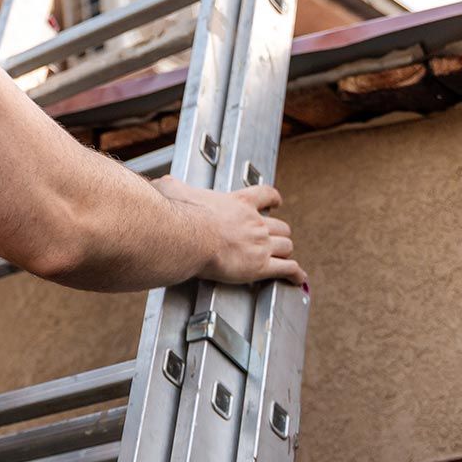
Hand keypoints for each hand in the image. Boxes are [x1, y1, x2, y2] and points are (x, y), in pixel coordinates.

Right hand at [156, 176, 306, 286]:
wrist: (188, 237)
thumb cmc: (181, 216)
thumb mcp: (175, 191)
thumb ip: (174, 187)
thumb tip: (163, 184)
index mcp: (239, 202)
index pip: (265, 195)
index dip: (274, 199)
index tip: (277, 203)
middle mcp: (255, 223)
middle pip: (281, 226)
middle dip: (279, 233)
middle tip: (276, 238)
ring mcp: (260, 244)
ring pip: (286, 247)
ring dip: (285, 252)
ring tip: (285, 258)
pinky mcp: (260, 266)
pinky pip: (287, 269)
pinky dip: (295, 274)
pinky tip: (298, 278)